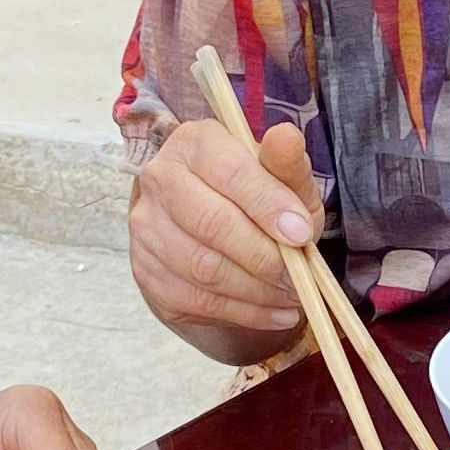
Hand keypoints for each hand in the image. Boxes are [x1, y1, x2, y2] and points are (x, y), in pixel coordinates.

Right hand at [129, 115, 320, 341]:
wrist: (214, 229)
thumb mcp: (282, 178)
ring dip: (257, 290)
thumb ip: (286, 163)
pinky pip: (198, 300)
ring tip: (292, 295)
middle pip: (212, 224)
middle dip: (265, 257)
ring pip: (204, 269)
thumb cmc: (256, 197)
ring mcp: (147, 228)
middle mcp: (160, 179)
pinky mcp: (147, 272)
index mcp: (195, 143)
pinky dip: (245, 312)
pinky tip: (274, 311)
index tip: (302, 234)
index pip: (231, 172)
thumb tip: (286, 137)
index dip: (269, 206)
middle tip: (299, 276)